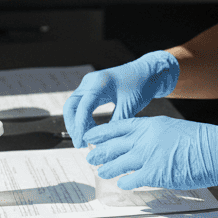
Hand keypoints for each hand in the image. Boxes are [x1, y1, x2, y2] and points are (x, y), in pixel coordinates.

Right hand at [62, 51, 179, 147]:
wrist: (147, 72)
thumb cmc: (142, 86)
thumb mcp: (130, 106)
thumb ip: (117, 122)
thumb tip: (104, 142)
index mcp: (100, 82)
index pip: (83, 106)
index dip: (81, 126)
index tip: (84, 143)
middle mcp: (90, 81)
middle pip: (71, 106)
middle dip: (73, 127)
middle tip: (81, 145)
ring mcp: (89, 84)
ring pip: (73, 106)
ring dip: (76, 124)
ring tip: (85, 141)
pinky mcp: (91, 89)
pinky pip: (80, 106)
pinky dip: (82, 119)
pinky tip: (90, 132)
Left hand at [84, 116, 217, 194]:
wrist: (217, 152)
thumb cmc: (200, 141)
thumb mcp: (172, 128)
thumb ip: (154, 134)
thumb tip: (140, 142)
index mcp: (150, 125)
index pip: (118, 127)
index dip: (102, 133)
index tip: (91, 137)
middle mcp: (145, 139)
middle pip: (114, 146)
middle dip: (99, 152)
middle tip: (90, 157)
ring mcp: (149, 156)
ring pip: (118, 163)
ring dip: (108, 169)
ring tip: (101, 172)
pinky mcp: (155, 173)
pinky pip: (132, 179)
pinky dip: (125, 182)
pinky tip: (122, 184)